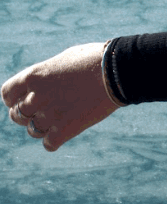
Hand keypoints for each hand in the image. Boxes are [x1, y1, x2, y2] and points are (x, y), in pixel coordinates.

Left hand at [2, 42, 120, 151]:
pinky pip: (49, 143)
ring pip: (32, 130)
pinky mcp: (64, 130)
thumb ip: (46, 75)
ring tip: (58, 119)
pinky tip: (65, 131)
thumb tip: (39, 86)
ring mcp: (50, 114)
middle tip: (42, 110)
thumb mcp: (64, 60)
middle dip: (26, 114)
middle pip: (17, 114)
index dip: (13, 99)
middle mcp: (37, 96)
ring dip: (41, 126)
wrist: (118, 71)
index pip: (7, 94)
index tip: (23, 99)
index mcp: (34, 76)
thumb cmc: (94, 60)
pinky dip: (54, 139)